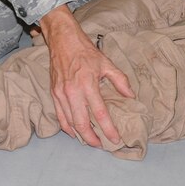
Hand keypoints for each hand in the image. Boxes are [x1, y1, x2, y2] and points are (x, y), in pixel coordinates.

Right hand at [38, 4, 134, 147]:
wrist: (63, 40)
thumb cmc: (85, 51)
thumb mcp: (106, 63)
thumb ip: (120, 80)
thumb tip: (130, 95)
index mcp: (88, 84)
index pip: (99, 114)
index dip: (108, 129)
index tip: (116, 139)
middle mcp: (73, 92)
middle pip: (82, 124)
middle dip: (92, 139)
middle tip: (101, 145)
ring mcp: (61, 94)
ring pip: (70, 123)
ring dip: (80, 135)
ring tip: (91, 140)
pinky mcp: (54, 93)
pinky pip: (60, 116)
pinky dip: (67, 127)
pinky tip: (74, 132)